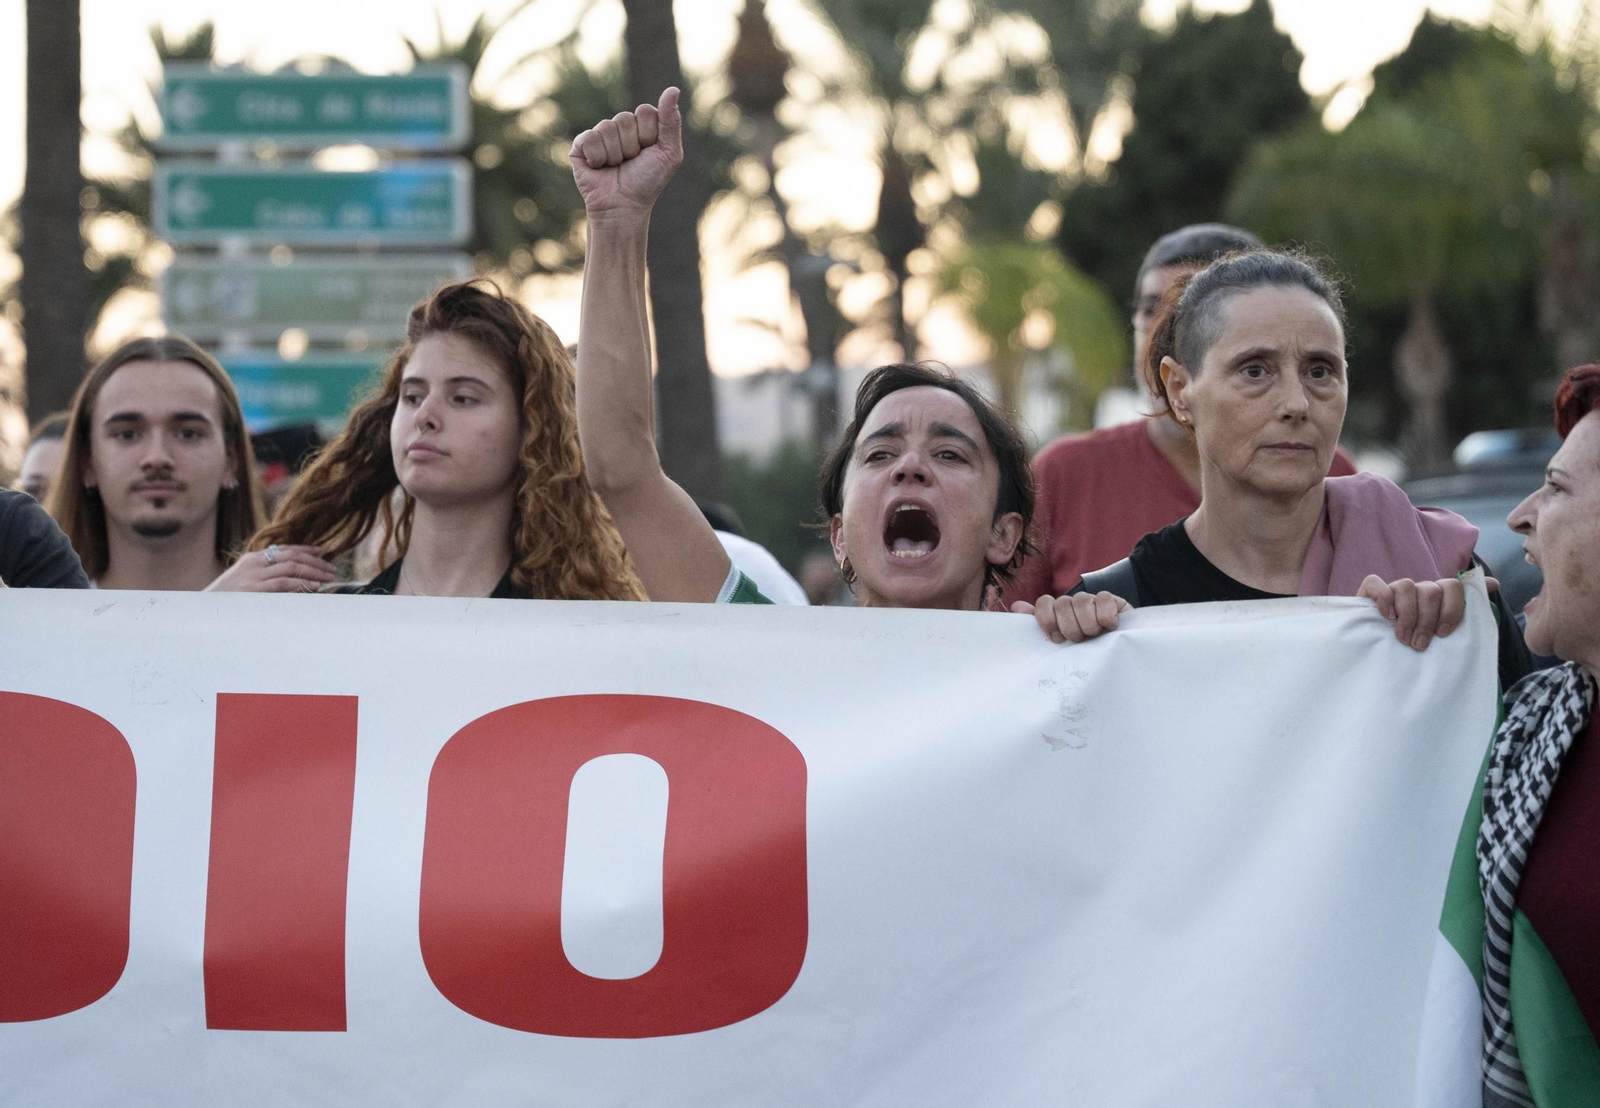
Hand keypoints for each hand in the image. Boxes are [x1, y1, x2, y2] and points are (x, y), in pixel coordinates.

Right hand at [206, 545, 336, 592]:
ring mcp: (254, 576)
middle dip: (315, 562)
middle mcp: (254, 563)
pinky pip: (283, 583)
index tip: (321, 552)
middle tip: (332, 568)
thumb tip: (289, 579)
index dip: (305, 550)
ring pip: (291, 567)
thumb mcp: (244, 582)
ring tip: (328, 576)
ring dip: (313, 572)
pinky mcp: (254, 589)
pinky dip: (301, 583)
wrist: (203, 609)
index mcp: (252, 559)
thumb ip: (264, 576)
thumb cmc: (225, 600)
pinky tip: (315, 586)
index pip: (284, 549)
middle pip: (292, 556)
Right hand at [570, 87, 683, 217]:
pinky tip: (599, 167)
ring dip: (615, 154)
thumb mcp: (668, 152)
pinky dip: (598, 157)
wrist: (624, 206)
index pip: (645, 111)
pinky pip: (590, 137)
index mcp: (641, 125)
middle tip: (631, 162)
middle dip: (631, 146)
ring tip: (616, 167)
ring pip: (607, 128)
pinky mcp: (581, 145)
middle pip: (624, 118)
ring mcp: (600, 134)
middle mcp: (620, 126)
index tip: (648, 153)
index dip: (648, 135)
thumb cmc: (648, 181)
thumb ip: (671, 121)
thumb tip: (673, 89)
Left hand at [1011, 592, 1129, 643]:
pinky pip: (1104, 600)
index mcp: (1057, 612)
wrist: (1119, 652)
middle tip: (1079, 640)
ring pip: (1081, 601)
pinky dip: (1106, 616)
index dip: (1047, 620)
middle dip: (1070, 627)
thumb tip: (1016, 607)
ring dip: (1088, 624)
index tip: (1056, 639)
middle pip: (1062, 604)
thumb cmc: (1086, 652)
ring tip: (1095, 635)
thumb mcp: (1062, 644)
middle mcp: (1072, 603)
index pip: (1044, 603)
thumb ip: (1041, 626)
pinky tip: (1110, 627)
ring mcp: (1092, 600)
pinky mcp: (1113, 601)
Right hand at [1357, 575, 1465, 649]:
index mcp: (1438, 597)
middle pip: (1430, 590)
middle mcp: (1417, 590)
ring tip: (1402, 638)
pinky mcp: (1368, 592)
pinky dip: (1383, 598)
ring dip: (1407, 615)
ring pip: (1406, 586)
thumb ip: (1469, 610)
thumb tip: (1495, 583)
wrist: (1378, 657)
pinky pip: (1376, 583)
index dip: (1451, 609)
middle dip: (1426, 620)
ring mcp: (1393, 590)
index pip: (1454, 586)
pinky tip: (1386, 616)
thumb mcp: (1445, 635)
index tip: (1443, 634)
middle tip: (1419, 644)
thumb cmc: (1416, 648)